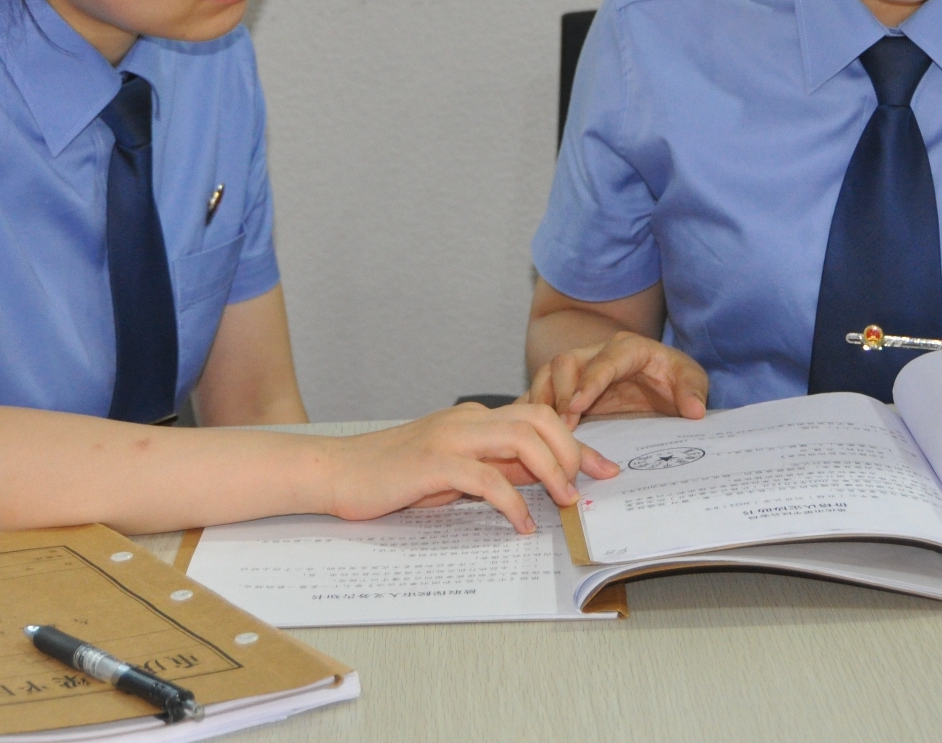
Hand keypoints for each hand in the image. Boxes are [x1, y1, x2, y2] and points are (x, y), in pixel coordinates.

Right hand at [321, 402, 618, 534]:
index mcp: (474, 418)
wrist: (338, 471)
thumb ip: (493, 465)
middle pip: (539, 419)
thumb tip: (540, 476)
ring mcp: (450, 437)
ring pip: (520, 438)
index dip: (576, 443)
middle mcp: (467, 420)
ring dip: (551, 470)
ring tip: (563, 501)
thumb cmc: (394, 475)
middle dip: (573, 451)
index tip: (603, 469)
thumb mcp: (452, 468)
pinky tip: (521, 523)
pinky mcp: (433, 464)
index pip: (538, 418)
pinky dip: (512, 502)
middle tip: (587, 486)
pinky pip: (486, 478)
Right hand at [526, 331, 709, 427]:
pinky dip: (532, 408)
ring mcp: (579, 369)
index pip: (605, 361)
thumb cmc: (674, 378)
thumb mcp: (691, 380)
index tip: (576, 407)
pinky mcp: (568, 386)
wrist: (663, 381)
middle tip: (561, 425)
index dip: (588, 383)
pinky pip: (542, 391)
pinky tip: (525, 429)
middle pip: (566, 361)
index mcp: (629, 349)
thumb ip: (693, 391)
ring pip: (548, 374)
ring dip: (542, 400)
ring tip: (542, 430)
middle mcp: (598, 353)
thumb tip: (694, 410)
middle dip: (559, 392)